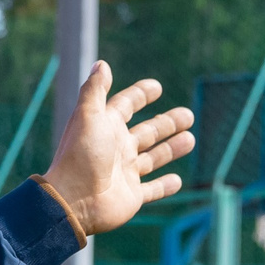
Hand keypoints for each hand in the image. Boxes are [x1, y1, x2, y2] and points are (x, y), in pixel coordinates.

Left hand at [40, 61, 197, 235]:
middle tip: (188, 115)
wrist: (73, 200)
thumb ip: (95, 90)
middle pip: (147, 132)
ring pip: (154, 158)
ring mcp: (124, 174)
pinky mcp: (131, 196)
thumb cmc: (81, 156)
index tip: (156, 87)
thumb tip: (101, 64)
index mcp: (106, 128)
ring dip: (171, 149)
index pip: (125, 107)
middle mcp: (116, 150)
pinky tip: (177, 180)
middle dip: (167, 123)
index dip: (140, 95)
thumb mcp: (88, 117)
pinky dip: (165, 186)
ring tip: (190, 139)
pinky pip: (152, 190)